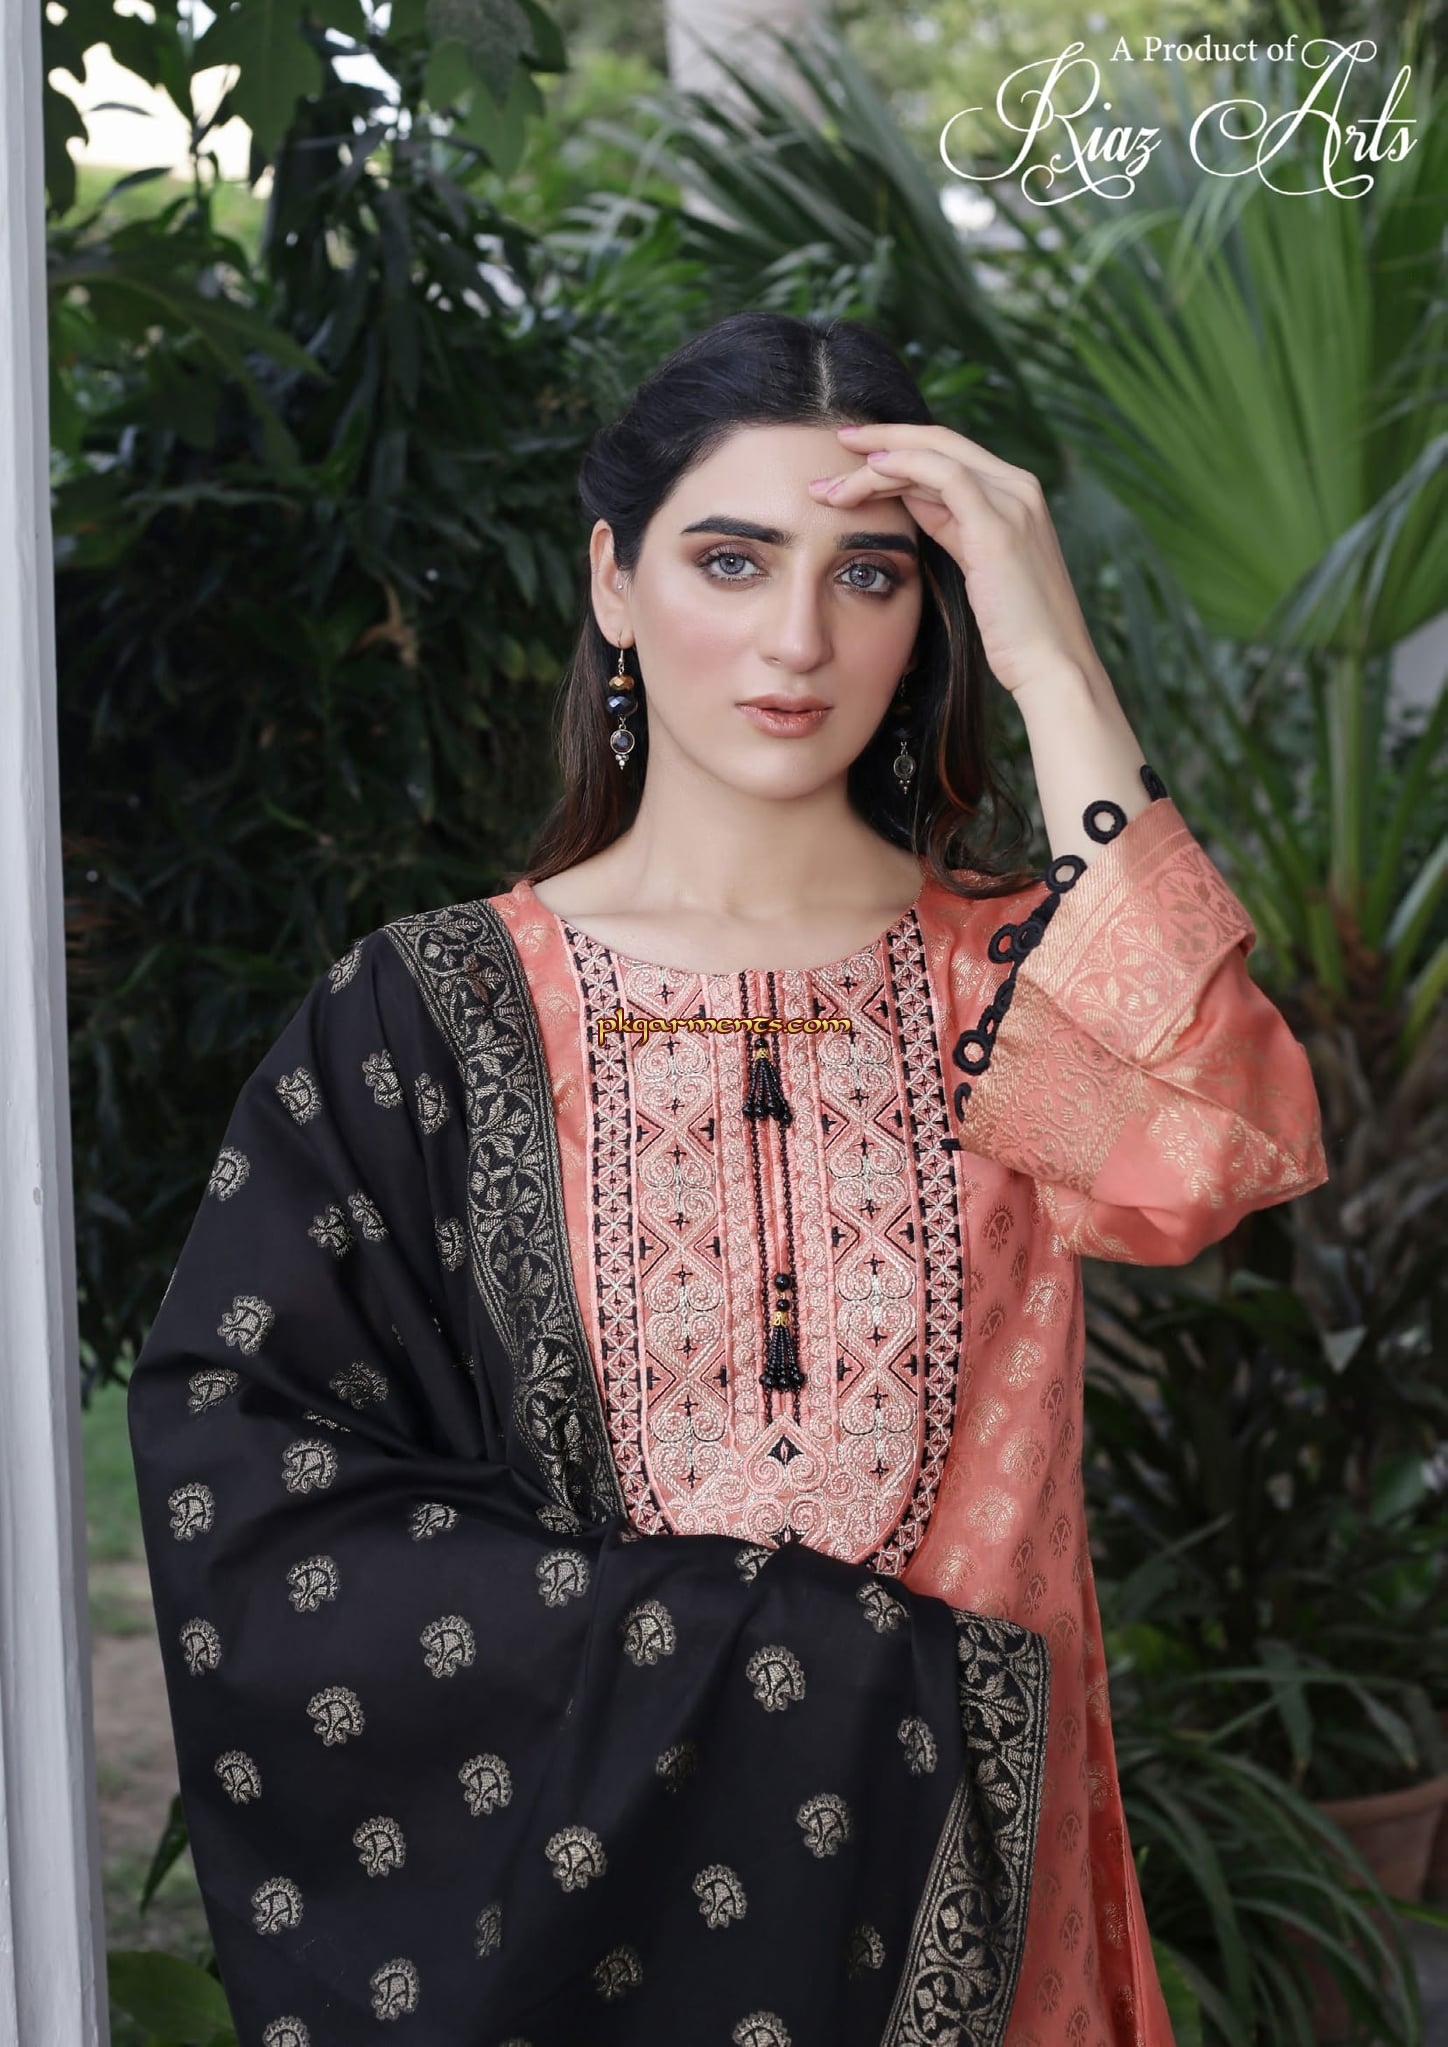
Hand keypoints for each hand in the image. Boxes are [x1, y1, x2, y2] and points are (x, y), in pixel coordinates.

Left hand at [809, 422, 1103, 699]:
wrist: (1051, 665)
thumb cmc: (1014, 631)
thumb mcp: (976, 566)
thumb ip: (950, 526)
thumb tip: (908, 497)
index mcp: (1015, 495)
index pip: (949, 454)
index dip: (898, 450)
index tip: (852, 462)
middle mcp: (1018, 487)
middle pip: (938, 442)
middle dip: (879, 443)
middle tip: (831, 454)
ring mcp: (1012, 500)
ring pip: (932, 454)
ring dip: (874, 464)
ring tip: (830, 488)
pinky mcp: (998, 523)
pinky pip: (941, 475)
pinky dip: (900, 467)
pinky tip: (867, 476)